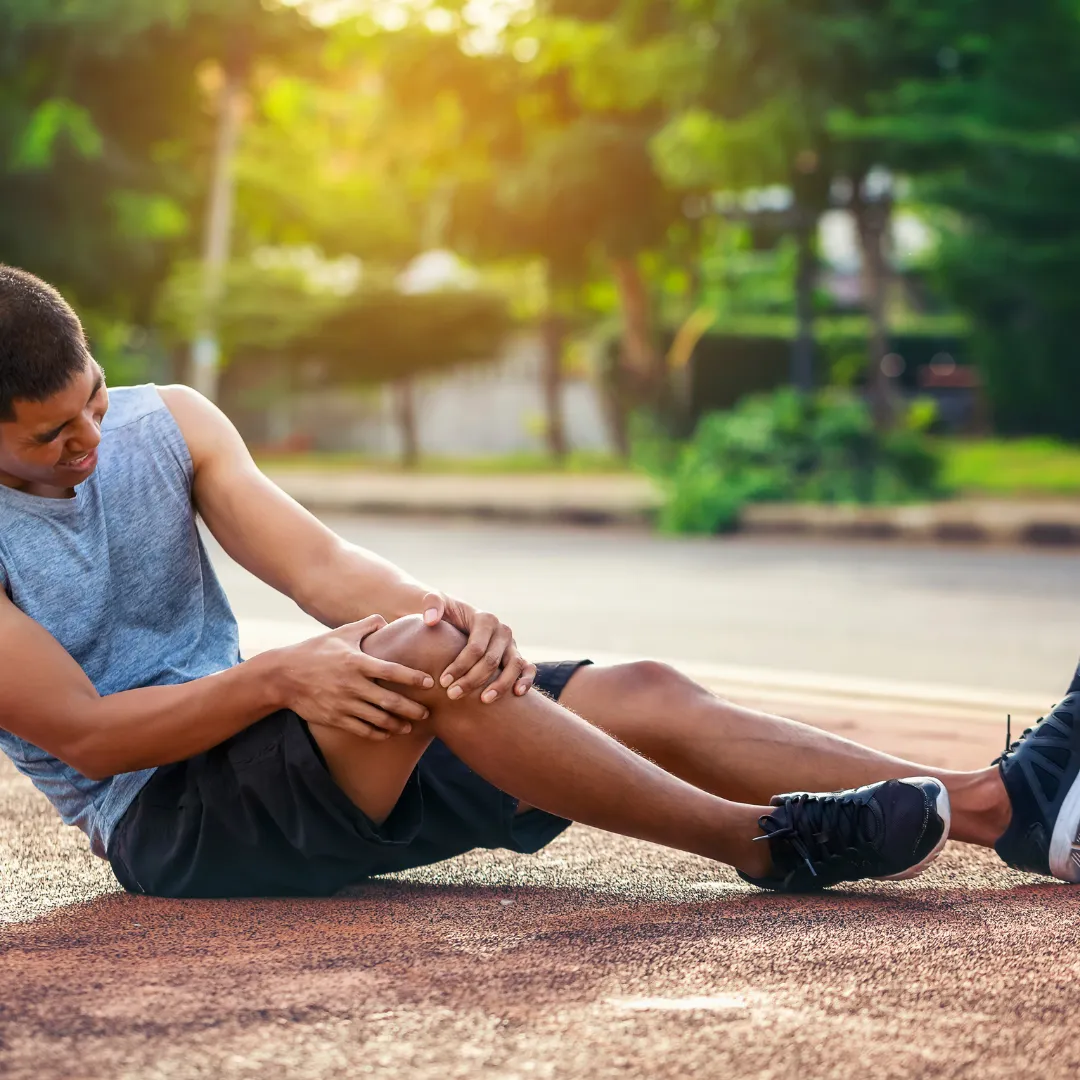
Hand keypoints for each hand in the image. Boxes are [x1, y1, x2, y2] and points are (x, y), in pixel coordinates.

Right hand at [273, 615, 434, 739]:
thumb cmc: (315, 650)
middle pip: (389, 701)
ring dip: (397, 725)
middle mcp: (352, 685)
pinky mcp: (334, 718)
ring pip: (377, 720)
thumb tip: (386, 620)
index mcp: (356, 662)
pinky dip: (377, 733)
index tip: (429, 682)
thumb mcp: (340, 634)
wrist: (283, 676)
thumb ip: (365, 625)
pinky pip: (361, 730)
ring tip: (411, 727)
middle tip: (427, 713)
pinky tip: (388, 733)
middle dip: (412, 709)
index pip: (391, 671)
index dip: (412, 677)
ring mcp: (343, 704)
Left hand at [421, 592, 535, 703]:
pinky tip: (517, 694)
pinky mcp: (516, 655)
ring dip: (501, 685)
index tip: (442, 681)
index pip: (476, 647)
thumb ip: (431, 604)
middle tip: (452, 695)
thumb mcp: (434, 602)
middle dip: (472, 680)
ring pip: (514, 666)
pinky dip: (526, 680)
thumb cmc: (444, 613)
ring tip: (483, 700)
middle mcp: (502, 631)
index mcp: (485, 619)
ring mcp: (511, 644)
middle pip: (491, 660)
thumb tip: (430, 620)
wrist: (456, 618)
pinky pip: (528, 668)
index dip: (460, 666)